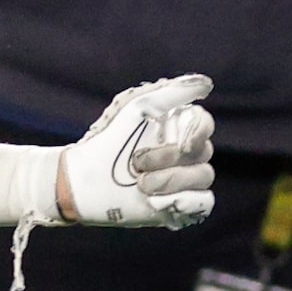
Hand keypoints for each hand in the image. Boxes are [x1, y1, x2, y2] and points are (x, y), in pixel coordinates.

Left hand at [58, 76, 216, 227]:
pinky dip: (184, 202)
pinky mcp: (181, 206)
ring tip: (140, 185)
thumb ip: (172, 93)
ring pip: (204, 177)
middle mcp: (187, 154)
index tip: (182, 142)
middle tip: (136, 162)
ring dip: (171, 181)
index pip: (205, 124)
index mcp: (179, 128)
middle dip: (168, 159)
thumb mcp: (137, 109)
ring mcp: (185, 180)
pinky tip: (156, 201)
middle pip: (204, 153)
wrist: (84, 180)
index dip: (199, 132)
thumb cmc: (109, 140)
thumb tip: (206, 84)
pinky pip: (203, 203)